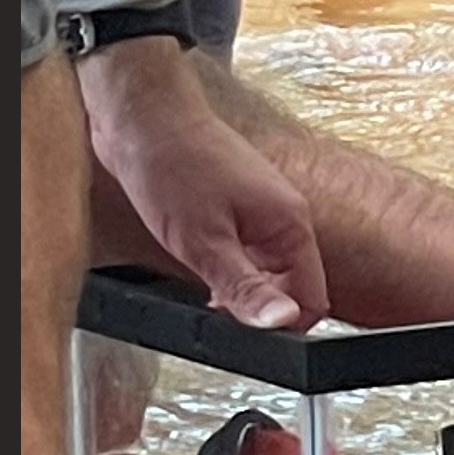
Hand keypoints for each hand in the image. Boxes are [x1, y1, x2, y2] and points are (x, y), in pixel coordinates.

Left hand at [78, 40, 326, 328]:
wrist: (140, 115)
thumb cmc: (172, 164)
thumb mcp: (204, 241)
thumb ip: (246, 287)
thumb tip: (284, 323)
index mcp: (290, 224)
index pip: (313, 297)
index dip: (285, 326)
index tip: (249, 339)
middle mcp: (282, 217)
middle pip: (290, 287)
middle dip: (258, 309)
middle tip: (214, 316)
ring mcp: (257, 211)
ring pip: (264, 271)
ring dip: (238, 290)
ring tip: (200, 291)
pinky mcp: (231, 208)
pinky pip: (243, 253)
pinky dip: (224, 270)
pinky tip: (196, 270)